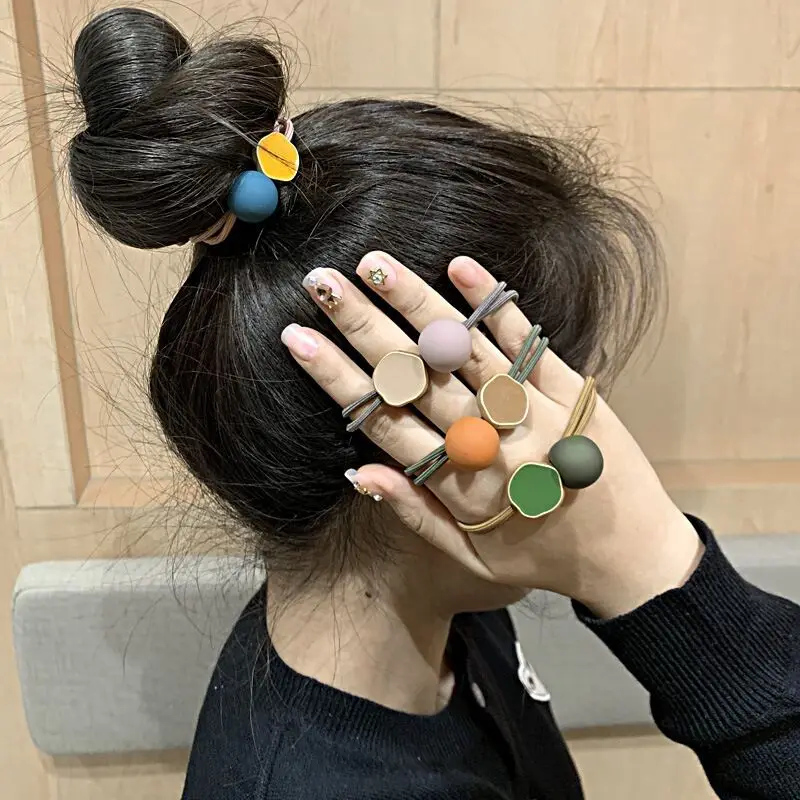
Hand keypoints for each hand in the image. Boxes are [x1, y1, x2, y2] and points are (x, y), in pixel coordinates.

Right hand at [282, 253, 703, 618]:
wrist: (635, 558)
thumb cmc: (542, 559)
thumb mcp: (472, 558)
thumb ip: (414, 513)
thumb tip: (357, 470)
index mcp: (461, 487)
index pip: (385, 421)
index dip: (336, 378)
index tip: (297, 338)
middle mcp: (492, 444)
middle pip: (417, 377)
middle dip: (364, 325)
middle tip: (320, 282)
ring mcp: (535, 412)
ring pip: (465, 350)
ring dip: (418, 303)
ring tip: (375, 264)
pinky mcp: (573, 391)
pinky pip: (529, 342)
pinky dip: (494, 304)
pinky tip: (460, 266)